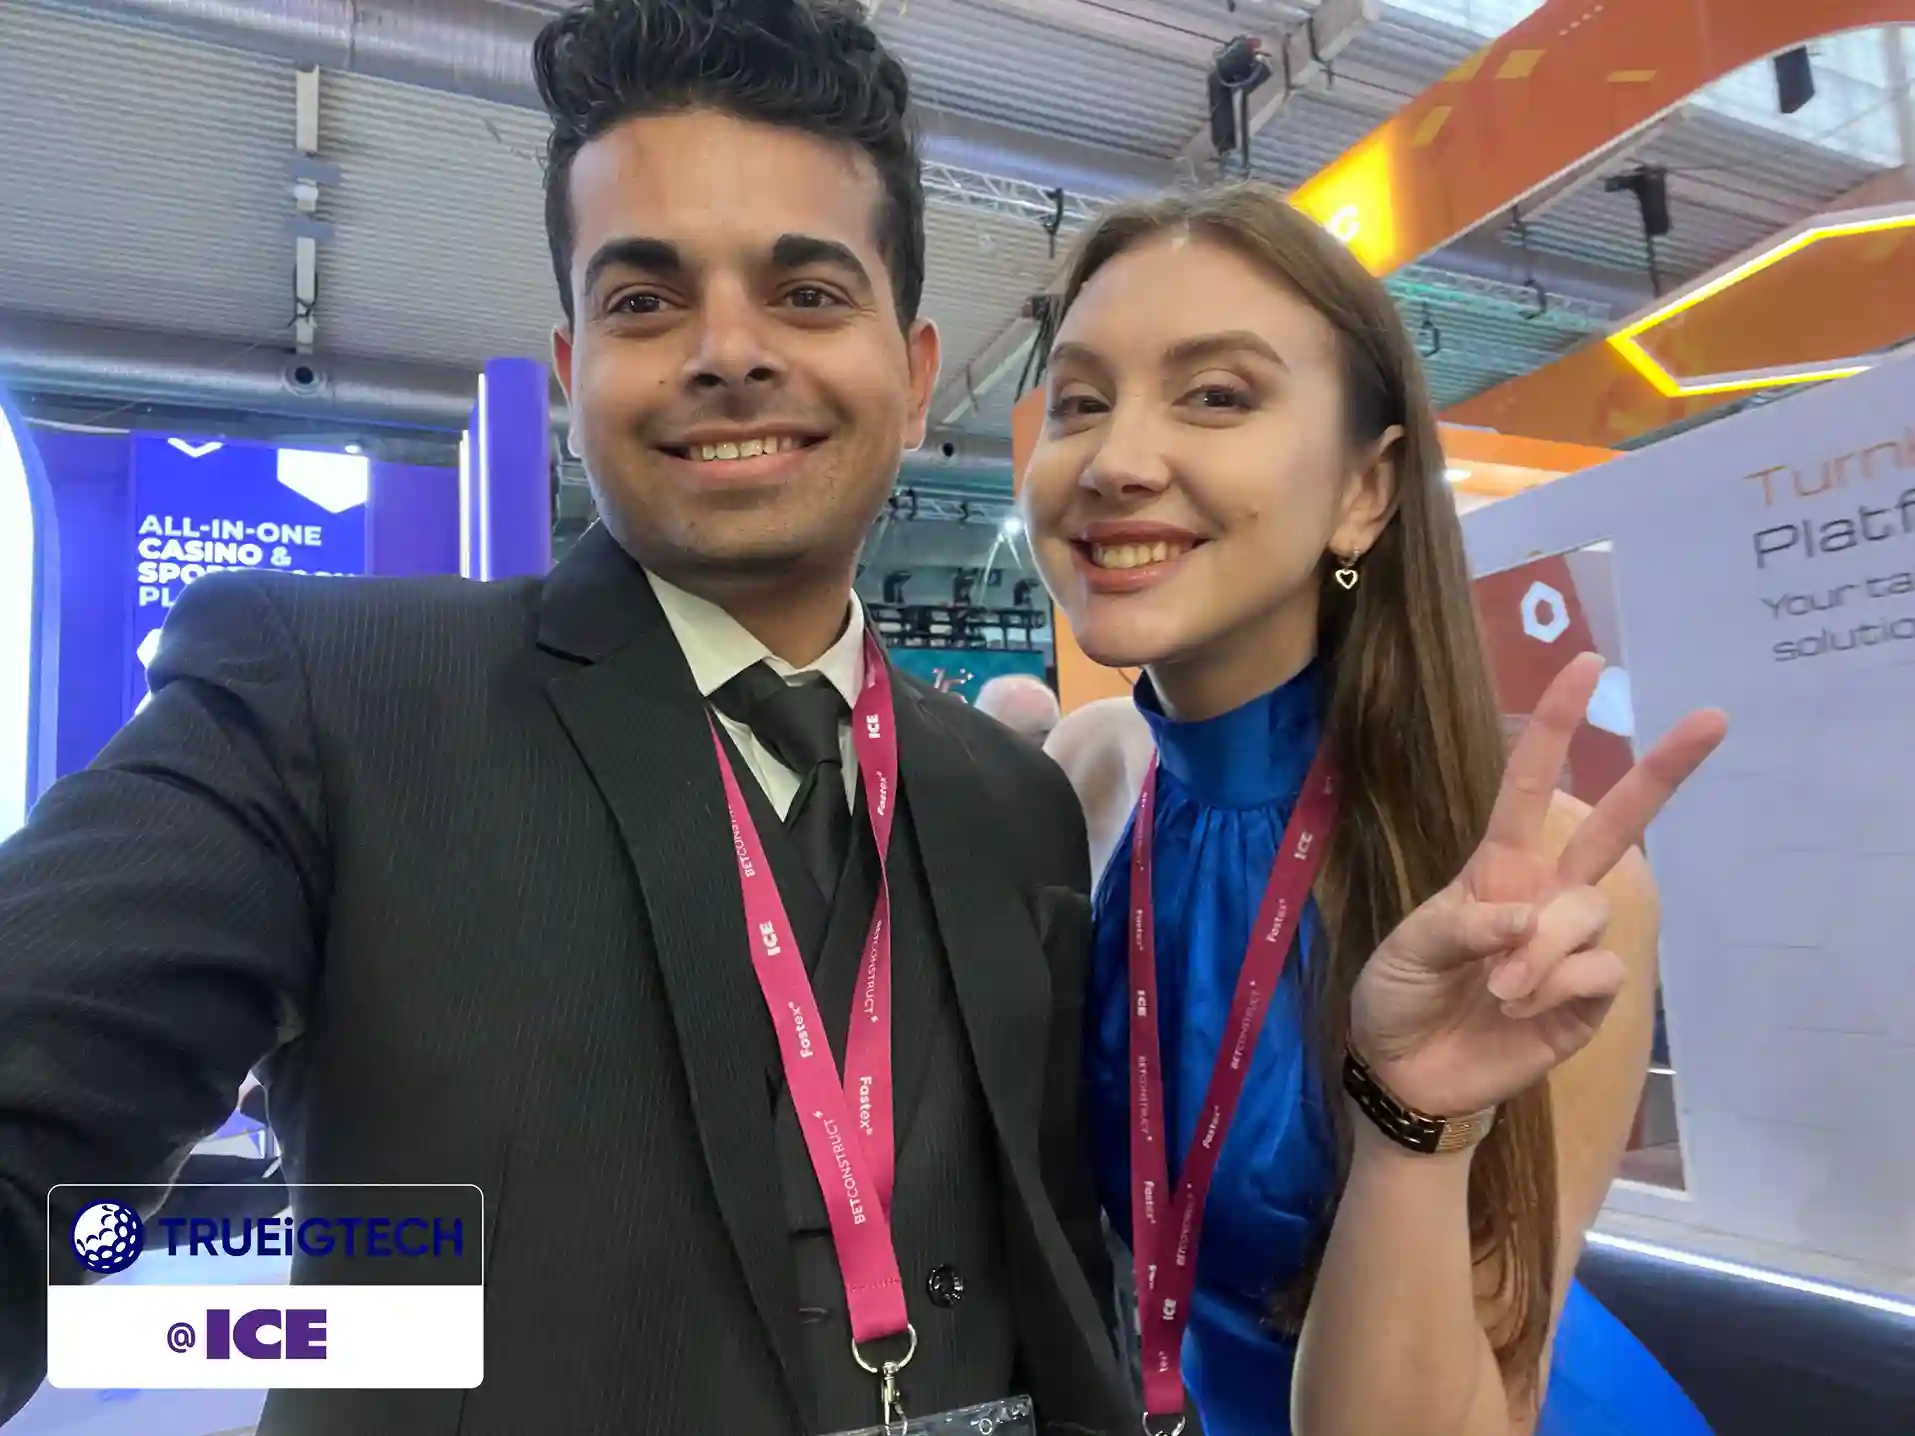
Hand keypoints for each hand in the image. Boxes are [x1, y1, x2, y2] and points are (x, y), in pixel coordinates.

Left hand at [1349, 654, 1726, 1118]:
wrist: (1406, 1075)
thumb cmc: (1399, 998)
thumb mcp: (1407, 951)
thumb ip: (1462, 927)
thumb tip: (1527, 916)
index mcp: (1497, 867)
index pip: (1530, 785)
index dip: (1555, 725)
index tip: (1585, 665)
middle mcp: (1545, 895)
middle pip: (1614, 827)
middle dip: (1661, 771)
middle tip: (1711, 718)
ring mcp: (1572, 947)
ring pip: (1591, 912)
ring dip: (1541, 951)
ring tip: (1496, 989)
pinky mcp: (1590, 998)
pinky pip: (1600, 972)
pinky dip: (1555, 986)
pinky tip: (1520, 1010)